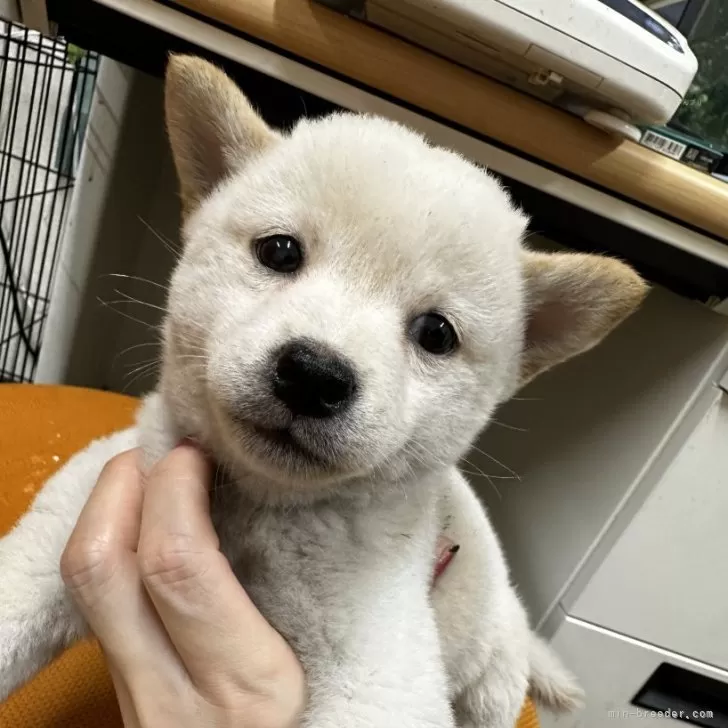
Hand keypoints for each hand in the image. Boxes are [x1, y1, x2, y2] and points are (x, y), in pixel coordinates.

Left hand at [61, 444, 304, 727]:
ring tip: (149, 474)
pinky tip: (142, 523)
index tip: (198, 452)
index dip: (175, 489)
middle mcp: (173, 692)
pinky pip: (94, 601)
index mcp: (246, 686)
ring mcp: (134, 695)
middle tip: (162, 450)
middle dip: (122, 484)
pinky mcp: (119, 692)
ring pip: (85, 582)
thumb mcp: (325, 673)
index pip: (178, 567)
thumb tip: (295, 506)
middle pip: (103, 567)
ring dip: (106, 508)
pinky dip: (109, 542)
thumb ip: (300, 597)